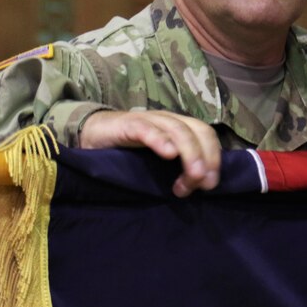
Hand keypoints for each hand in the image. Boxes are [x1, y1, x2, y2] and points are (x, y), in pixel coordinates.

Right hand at [79, 110, 220, 196]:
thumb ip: (178, 169)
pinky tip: (168, 153)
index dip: (214, 158)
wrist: (92, 135)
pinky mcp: (129, 124)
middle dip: (206, 158)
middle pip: (198, 131)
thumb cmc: (127, 151)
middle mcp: (168, 120)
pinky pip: (148, 129)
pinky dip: (160, 140)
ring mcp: (150, 120)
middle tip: (201, 184)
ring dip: (189, 154)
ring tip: (192, 175)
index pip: (207, 135)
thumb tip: (201, 186)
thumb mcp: (158, 161)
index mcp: (179, 127)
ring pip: (178, 130)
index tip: (210, 184)